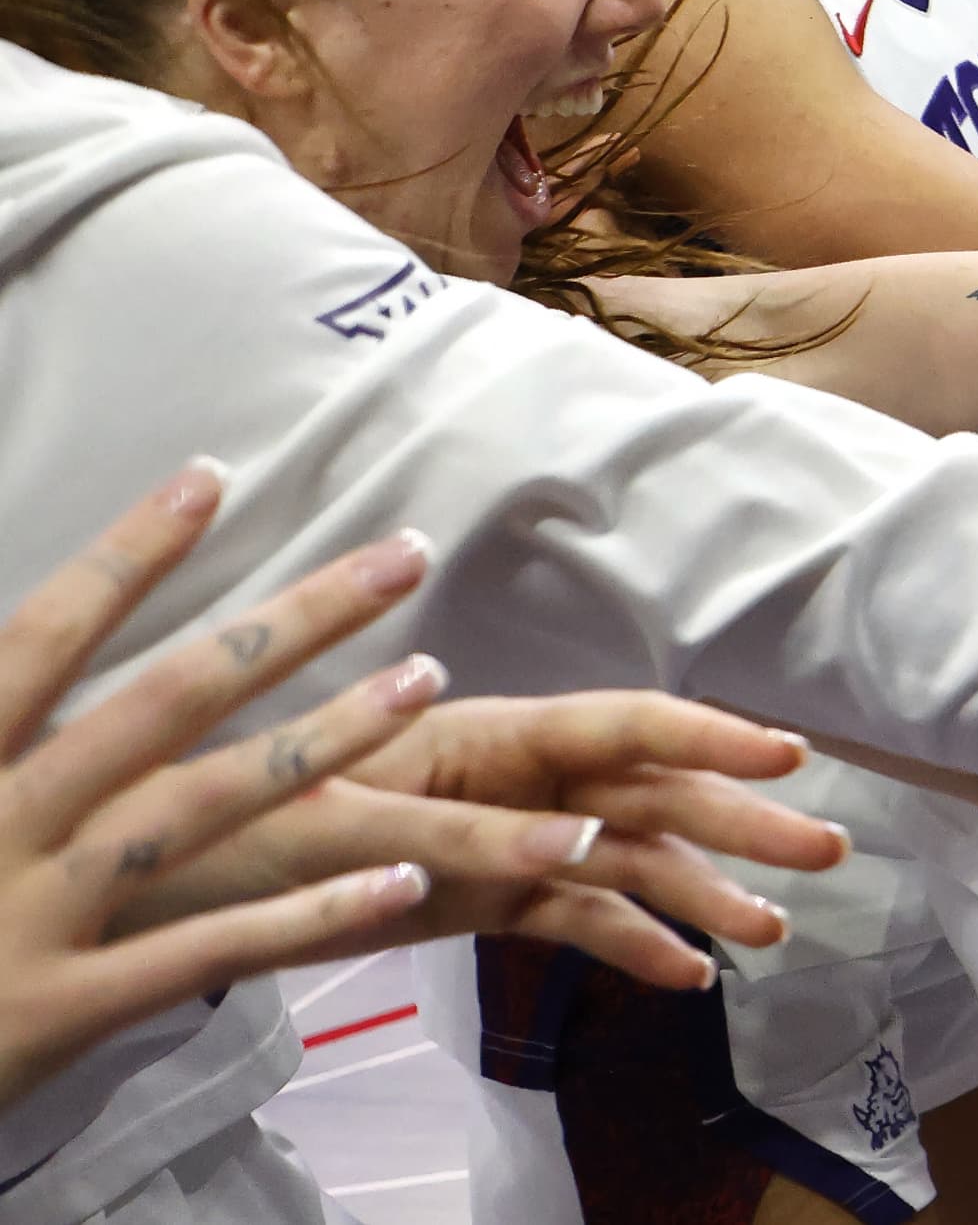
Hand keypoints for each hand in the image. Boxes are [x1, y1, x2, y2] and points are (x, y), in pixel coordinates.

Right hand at [1, 472, 447, 1103]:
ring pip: (203, 807)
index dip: (125, 557)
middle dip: (294, 621)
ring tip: (427, 677)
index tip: (208, 477)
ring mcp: (31, 915)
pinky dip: (304, 917)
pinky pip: (207, 951)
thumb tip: (29, 644)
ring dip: (327, 738)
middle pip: (167, 698)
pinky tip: (402, 885)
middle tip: (404, 555)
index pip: (46, 637)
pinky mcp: (62, 1009)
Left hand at [167, 694, 849, 991]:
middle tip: (827, 848)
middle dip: (740, 818)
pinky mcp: (480, 895)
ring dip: (704, 888)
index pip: (619, 725)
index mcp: (479, 732)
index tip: (786, 754)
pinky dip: (630, 943)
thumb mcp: (334, 824)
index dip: (707, 739)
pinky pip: (572, 917)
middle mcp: (506, 776)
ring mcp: (499, 836)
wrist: (144, 884)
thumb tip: (589, 833)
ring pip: (626, 857)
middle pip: (647, 792)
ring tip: (776, 927)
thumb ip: (461, 829)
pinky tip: (689, 973)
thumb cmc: (227, 831)